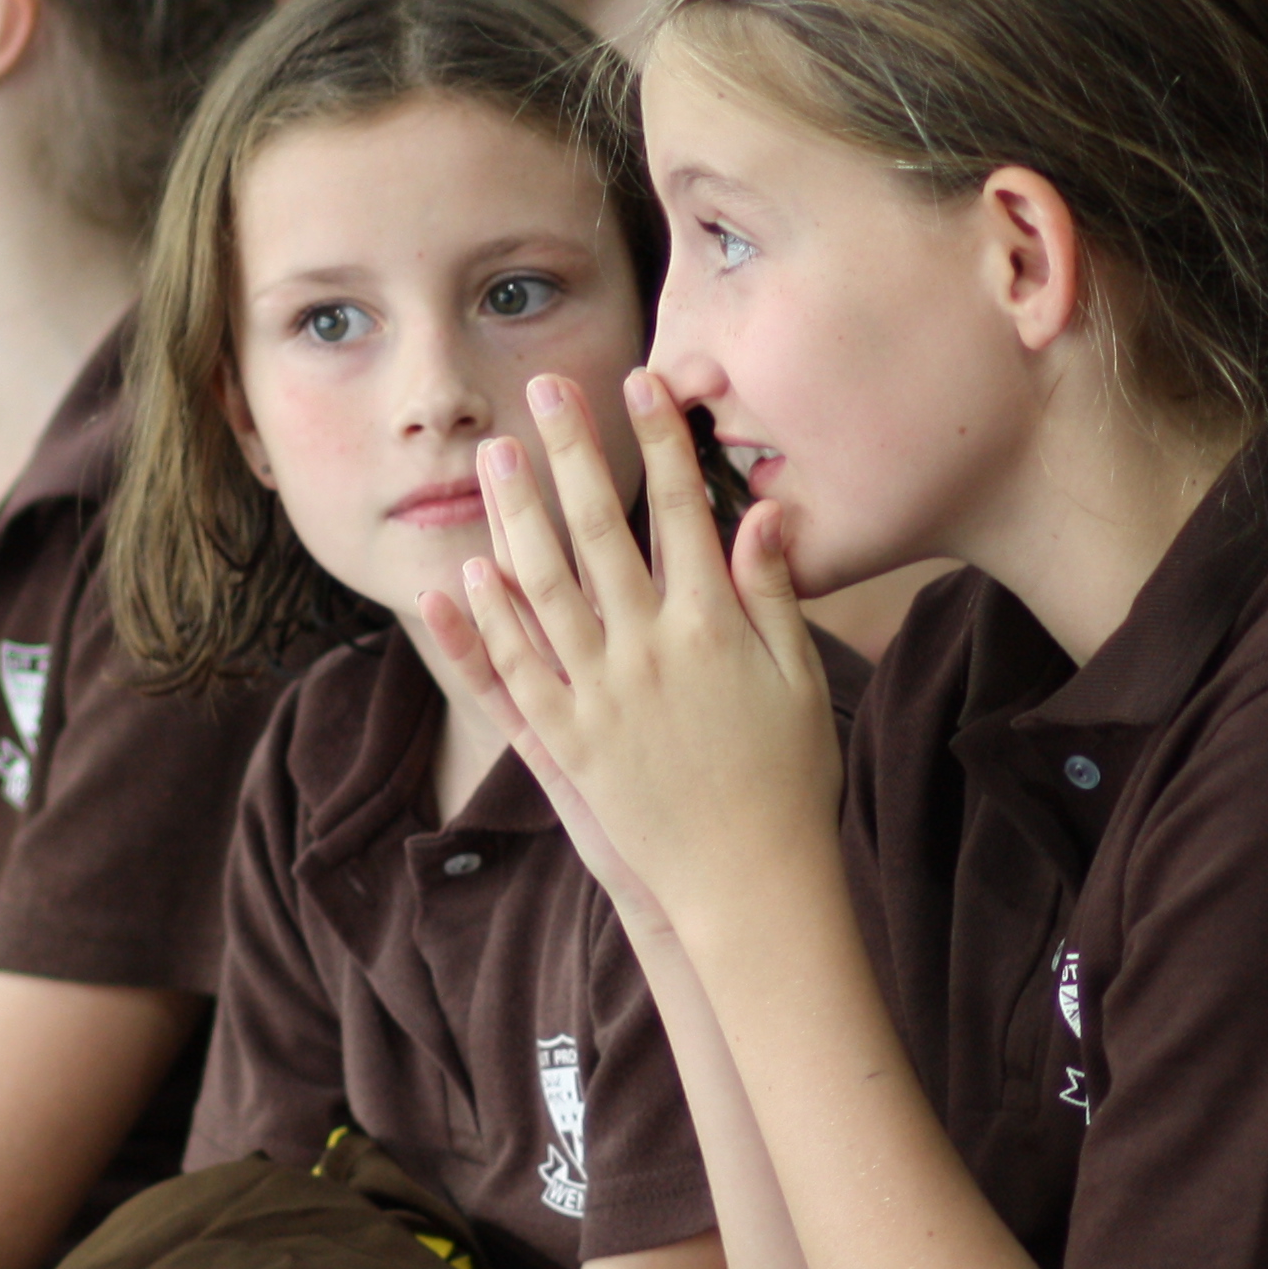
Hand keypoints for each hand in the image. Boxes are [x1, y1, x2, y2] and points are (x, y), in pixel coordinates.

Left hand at [427, 368, 840, 938]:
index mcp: (715, 625)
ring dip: (515, 514)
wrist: (750, 885)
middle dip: (570, 450)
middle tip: (543, 388)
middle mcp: (650, 648)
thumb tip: (766, 511)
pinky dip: (486, 619)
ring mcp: (600, 695)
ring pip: (543, 585)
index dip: (658, 441)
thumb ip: (774, 594)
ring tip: (494, 456)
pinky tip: (468, 571)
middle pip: (600, 529)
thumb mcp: (799, 681)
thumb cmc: (789, 781)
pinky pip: (514, 669)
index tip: (640, 382)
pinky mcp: (566, 744)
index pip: (682, 510)